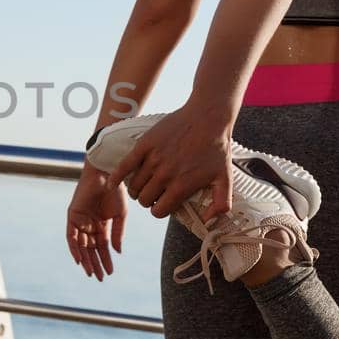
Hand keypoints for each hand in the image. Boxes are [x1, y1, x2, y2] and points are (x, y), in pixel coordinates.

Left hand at [66, 165, 126, 280]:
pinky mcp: (72, 215)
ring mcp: (80, 220)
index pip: (102, 247)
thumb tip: (117, 252)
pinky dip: (74, 248)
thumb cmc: (116, 190)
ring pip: (81, 245)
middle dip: (95, 264)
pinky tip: (79, 260)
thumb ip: (118, 234)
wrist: (107, 173)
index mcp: (102, 225)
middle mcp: (90, 224)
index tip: (110, 273)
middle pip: (91, 249)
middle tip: (99, 278)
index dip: (106, 260)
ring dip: (85, 259)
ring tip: (91, 273)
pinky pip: (70, 236)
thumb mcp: (120, 215)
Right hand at [103, 102, 232, 222]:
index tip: (163, 204)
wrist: (206, 118)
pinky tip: (113, 183)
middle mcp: (164, 175)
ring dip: (137, 189)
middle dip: (148, 200)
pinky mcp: (144, 146)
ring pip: (135, 186)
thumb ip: (221, 204)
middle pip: (145, 200)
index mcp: (181, 186)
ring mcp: (152, 160)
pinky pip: (124, 166)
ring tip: (143, 186)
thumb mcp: (225, 178)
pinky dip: (117, 177)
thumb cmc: (217, 148)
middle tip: (154, 194)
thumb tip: (207, 220)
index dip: (160, 210)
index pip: (159, 211)